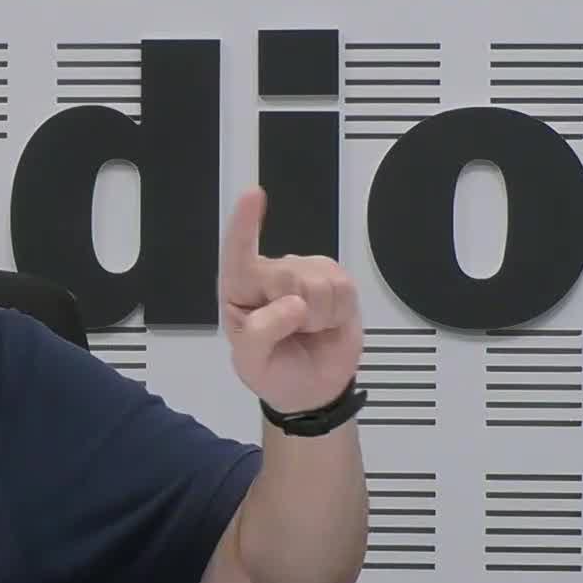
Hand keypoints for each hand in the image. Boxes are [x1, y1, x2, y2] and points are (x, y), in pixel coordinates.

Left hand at [219, 186, 362, 413]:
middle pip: (288, 273)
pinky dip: (339, 312)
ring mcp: (304, 273)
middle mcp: (268, 275)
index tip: (253, 195)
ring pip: (319, 281)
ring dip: (318, 316)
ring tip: (308, 329)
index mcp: (237, 290)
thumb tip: (292, 304)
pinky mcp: (335, 280)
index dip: (245, 225)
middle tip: (293, 333)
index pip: (238, 254)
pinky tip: (327, 322)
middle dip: (296, 311)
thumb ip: (261, 334)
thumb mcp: (253, 362)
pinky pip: (344, 288)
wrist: (311, 388)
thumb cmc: (272, 371)